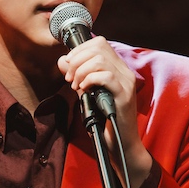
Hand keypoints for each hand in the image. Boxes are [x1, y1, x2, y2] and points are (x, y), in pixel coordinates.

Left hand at [57, 37, 152, 187]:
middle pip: (98, 47)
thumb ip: (76, 76)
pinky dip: (90, 80)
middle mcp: (124, 71)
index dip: (79, 50)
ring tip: (75, 85)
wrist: (120, 145)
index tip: (68, 66)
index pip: (99, 43)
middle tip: (69, 78)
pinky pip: (106, 76)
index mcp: (117, 68)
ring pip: (100, 60)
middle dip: (77, 60)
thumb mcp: (86, 94)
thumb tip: (62, 60)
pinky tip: (84, 90)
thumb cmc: (104, 121)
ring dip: (81, 71)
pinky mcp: (124, 95)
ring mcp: (126, 82)